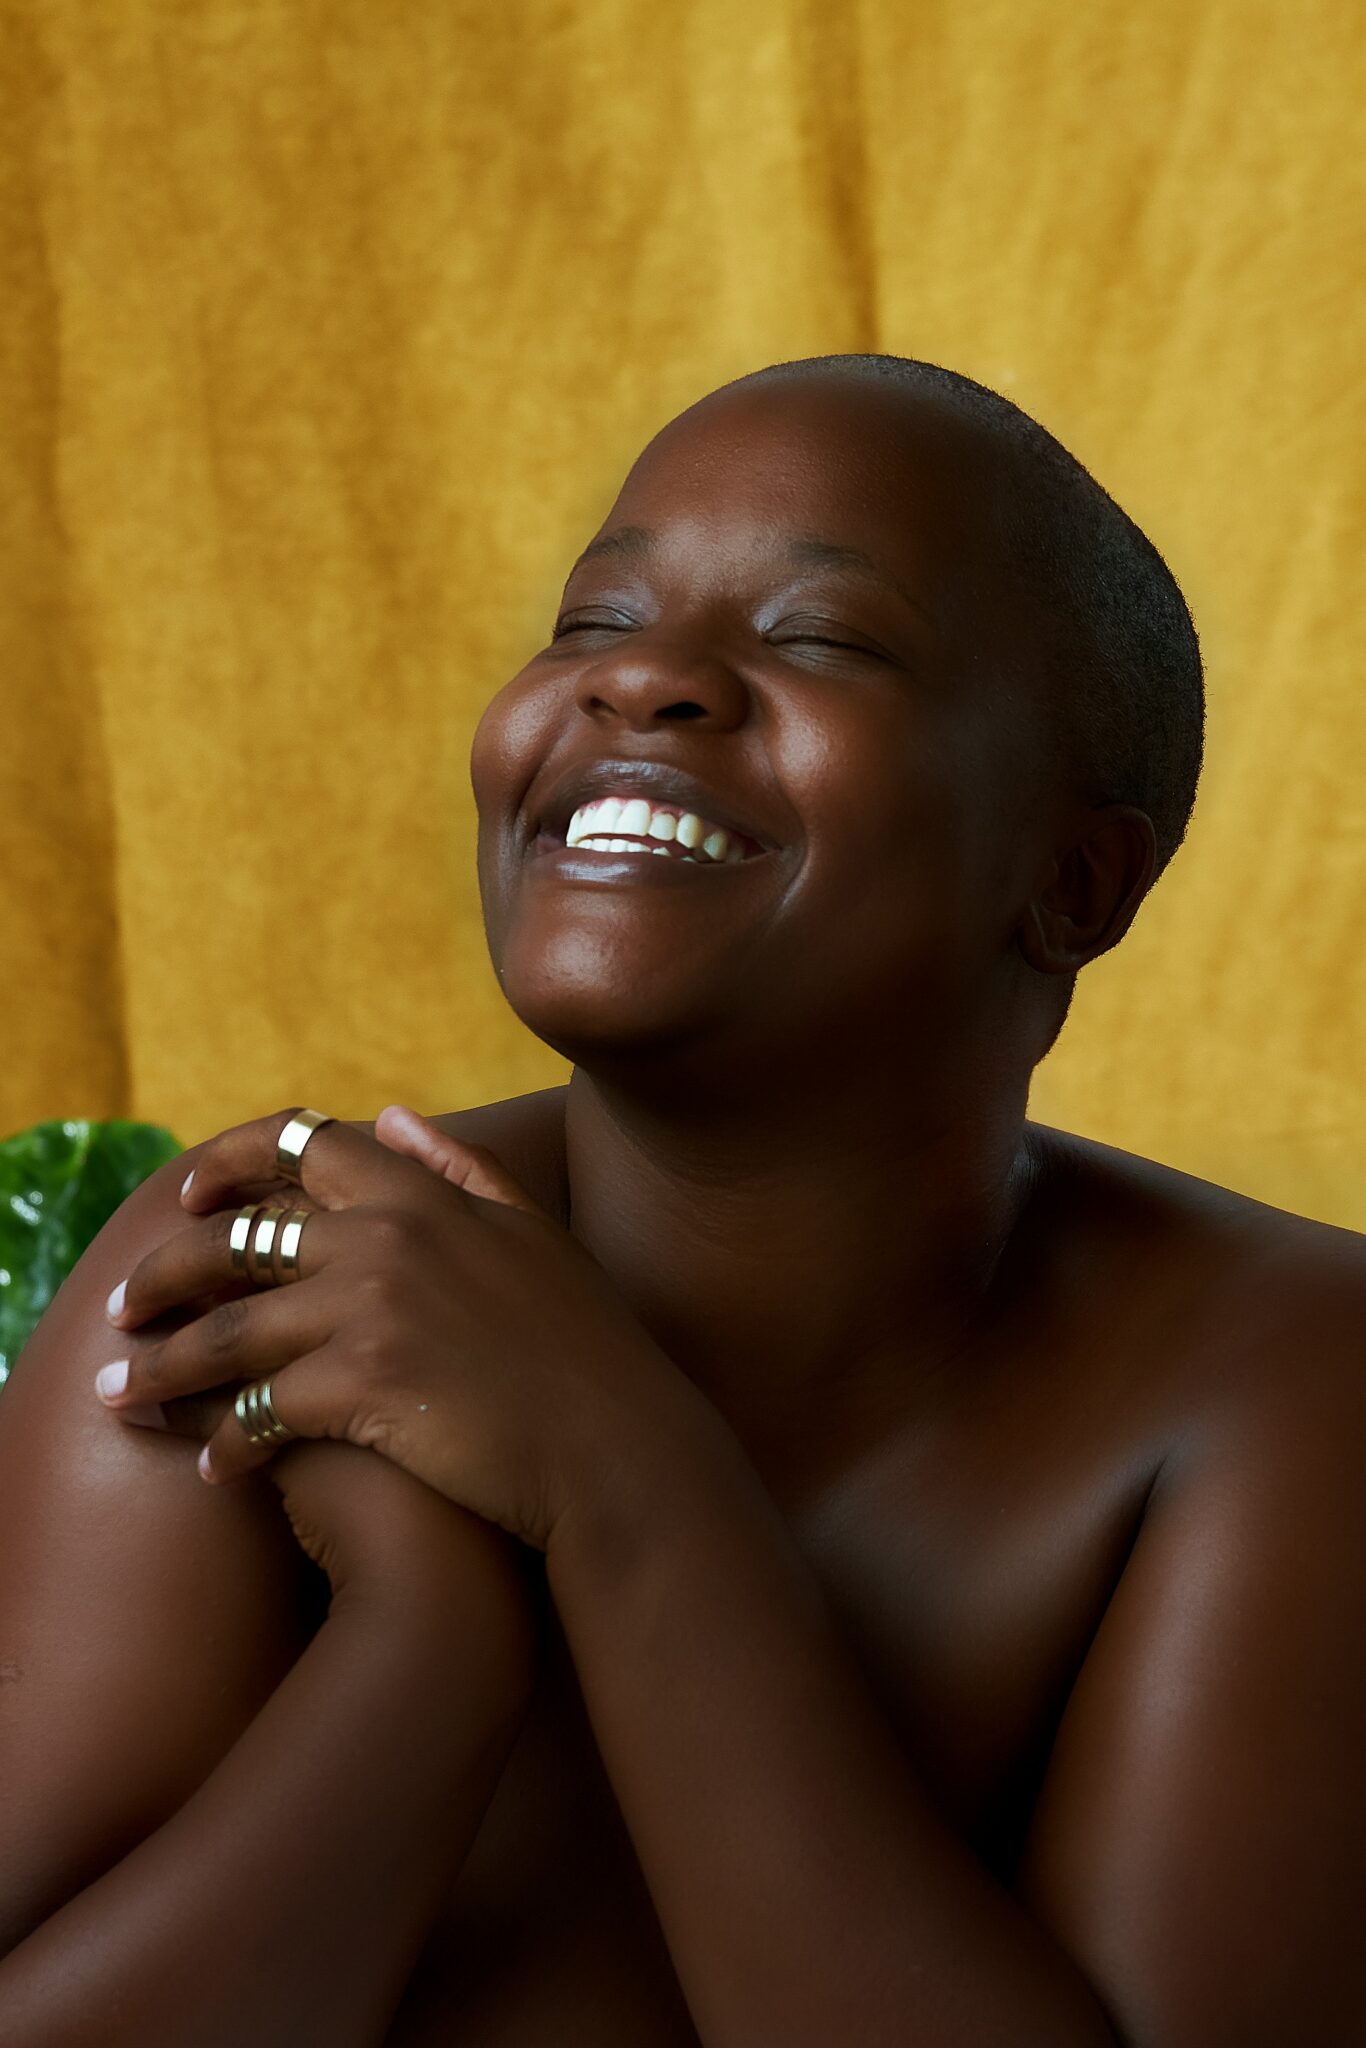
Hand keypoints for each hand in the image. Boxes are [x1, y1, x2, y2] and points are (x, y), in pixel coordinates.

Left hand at [97, 1104, 715, 1551]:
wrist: (616, 1449)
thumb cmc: (586, 1349)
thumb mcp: (532, 1235)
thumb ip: (461, 1168)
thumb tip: (392, 1115)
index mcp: (422, 1194)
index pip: (302, 1146)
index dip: (228, 1163)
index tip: (185, 1196)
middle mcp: (386, 1236)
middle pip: (235, 1239)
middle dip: (162, 1275)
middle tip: (123, 1309)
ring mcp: (370, 1307)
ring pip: (227, 1331)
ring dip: (162, 1369)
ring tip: (120, 1397)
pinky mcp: (360, 1384)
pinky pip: (259, 1410)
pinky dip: (228, 1445)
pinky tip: (215, 1471)